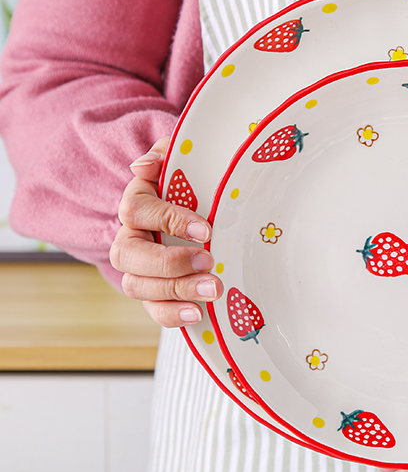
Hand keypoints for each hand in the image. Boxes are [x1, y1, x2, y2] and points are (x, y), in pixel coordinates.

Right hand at [109, 138, 221, 326]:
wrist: (196, 209)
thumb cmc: (190, 184)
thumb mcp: (181, 162)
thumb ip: (164, 156)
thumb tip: (144, 165)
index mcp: (136, 204)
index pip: (137, 211)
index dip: (168, 219)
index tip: (205, 228)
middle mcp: (130, 238)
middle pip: (130, 255)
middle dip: (169, 262)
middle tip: (208, 259)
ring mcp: (139, 269)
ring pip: (138, 285)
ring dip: (176, 290)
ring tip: (213, 288)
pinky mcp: (155, 293)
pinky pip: (153, 310)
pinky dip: (173, 315)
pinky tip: (198, 313)